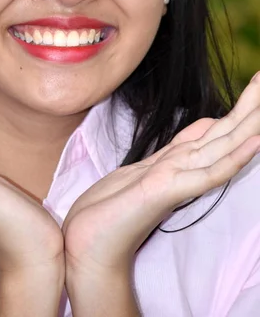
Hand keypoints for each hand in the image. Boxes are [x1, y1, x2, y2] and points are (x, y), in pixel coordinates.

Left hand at [62, 73, 259, 274]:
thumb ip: (173, 152)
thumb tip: (197, 131)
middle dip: (249, 105)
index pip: (215, 128)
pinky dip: (233, 158)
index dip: (237, 107)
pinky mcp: (167, 192)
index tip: (256, 85)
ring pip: (223, 145)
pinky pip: (208, 174)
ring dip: (248, 122)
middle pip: (225, 131)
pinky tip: (254, 143)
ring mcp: (178, 178)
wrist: (87, 244)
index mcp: (177, 160)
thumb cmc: (109, 209)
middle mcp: (183, 167)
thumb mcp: (142, 168)